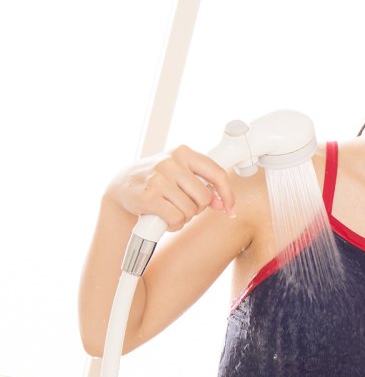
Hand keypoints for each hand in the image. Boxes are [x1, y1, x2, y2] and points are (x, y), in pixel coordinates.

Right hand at [108, 146, 235, 231]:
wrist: (123, 187)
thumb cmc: (157, 181)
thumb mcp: (181, 174)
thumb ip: (203, 185)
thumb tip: (224, 204)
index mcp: (183, 152)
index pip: (217, 173)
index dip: (227, 194)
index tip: (229, 209)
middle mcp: (171, 162)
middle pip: (204, 197)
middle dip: (197, 208)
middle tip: (182, 205)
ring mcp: (159, 178)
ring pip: (190, 210)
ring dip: (183, 217)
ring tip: (169, 210)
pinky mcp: (149, 197)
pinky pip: (176, 218)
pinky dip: (172, 224)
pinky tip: (163, 217)